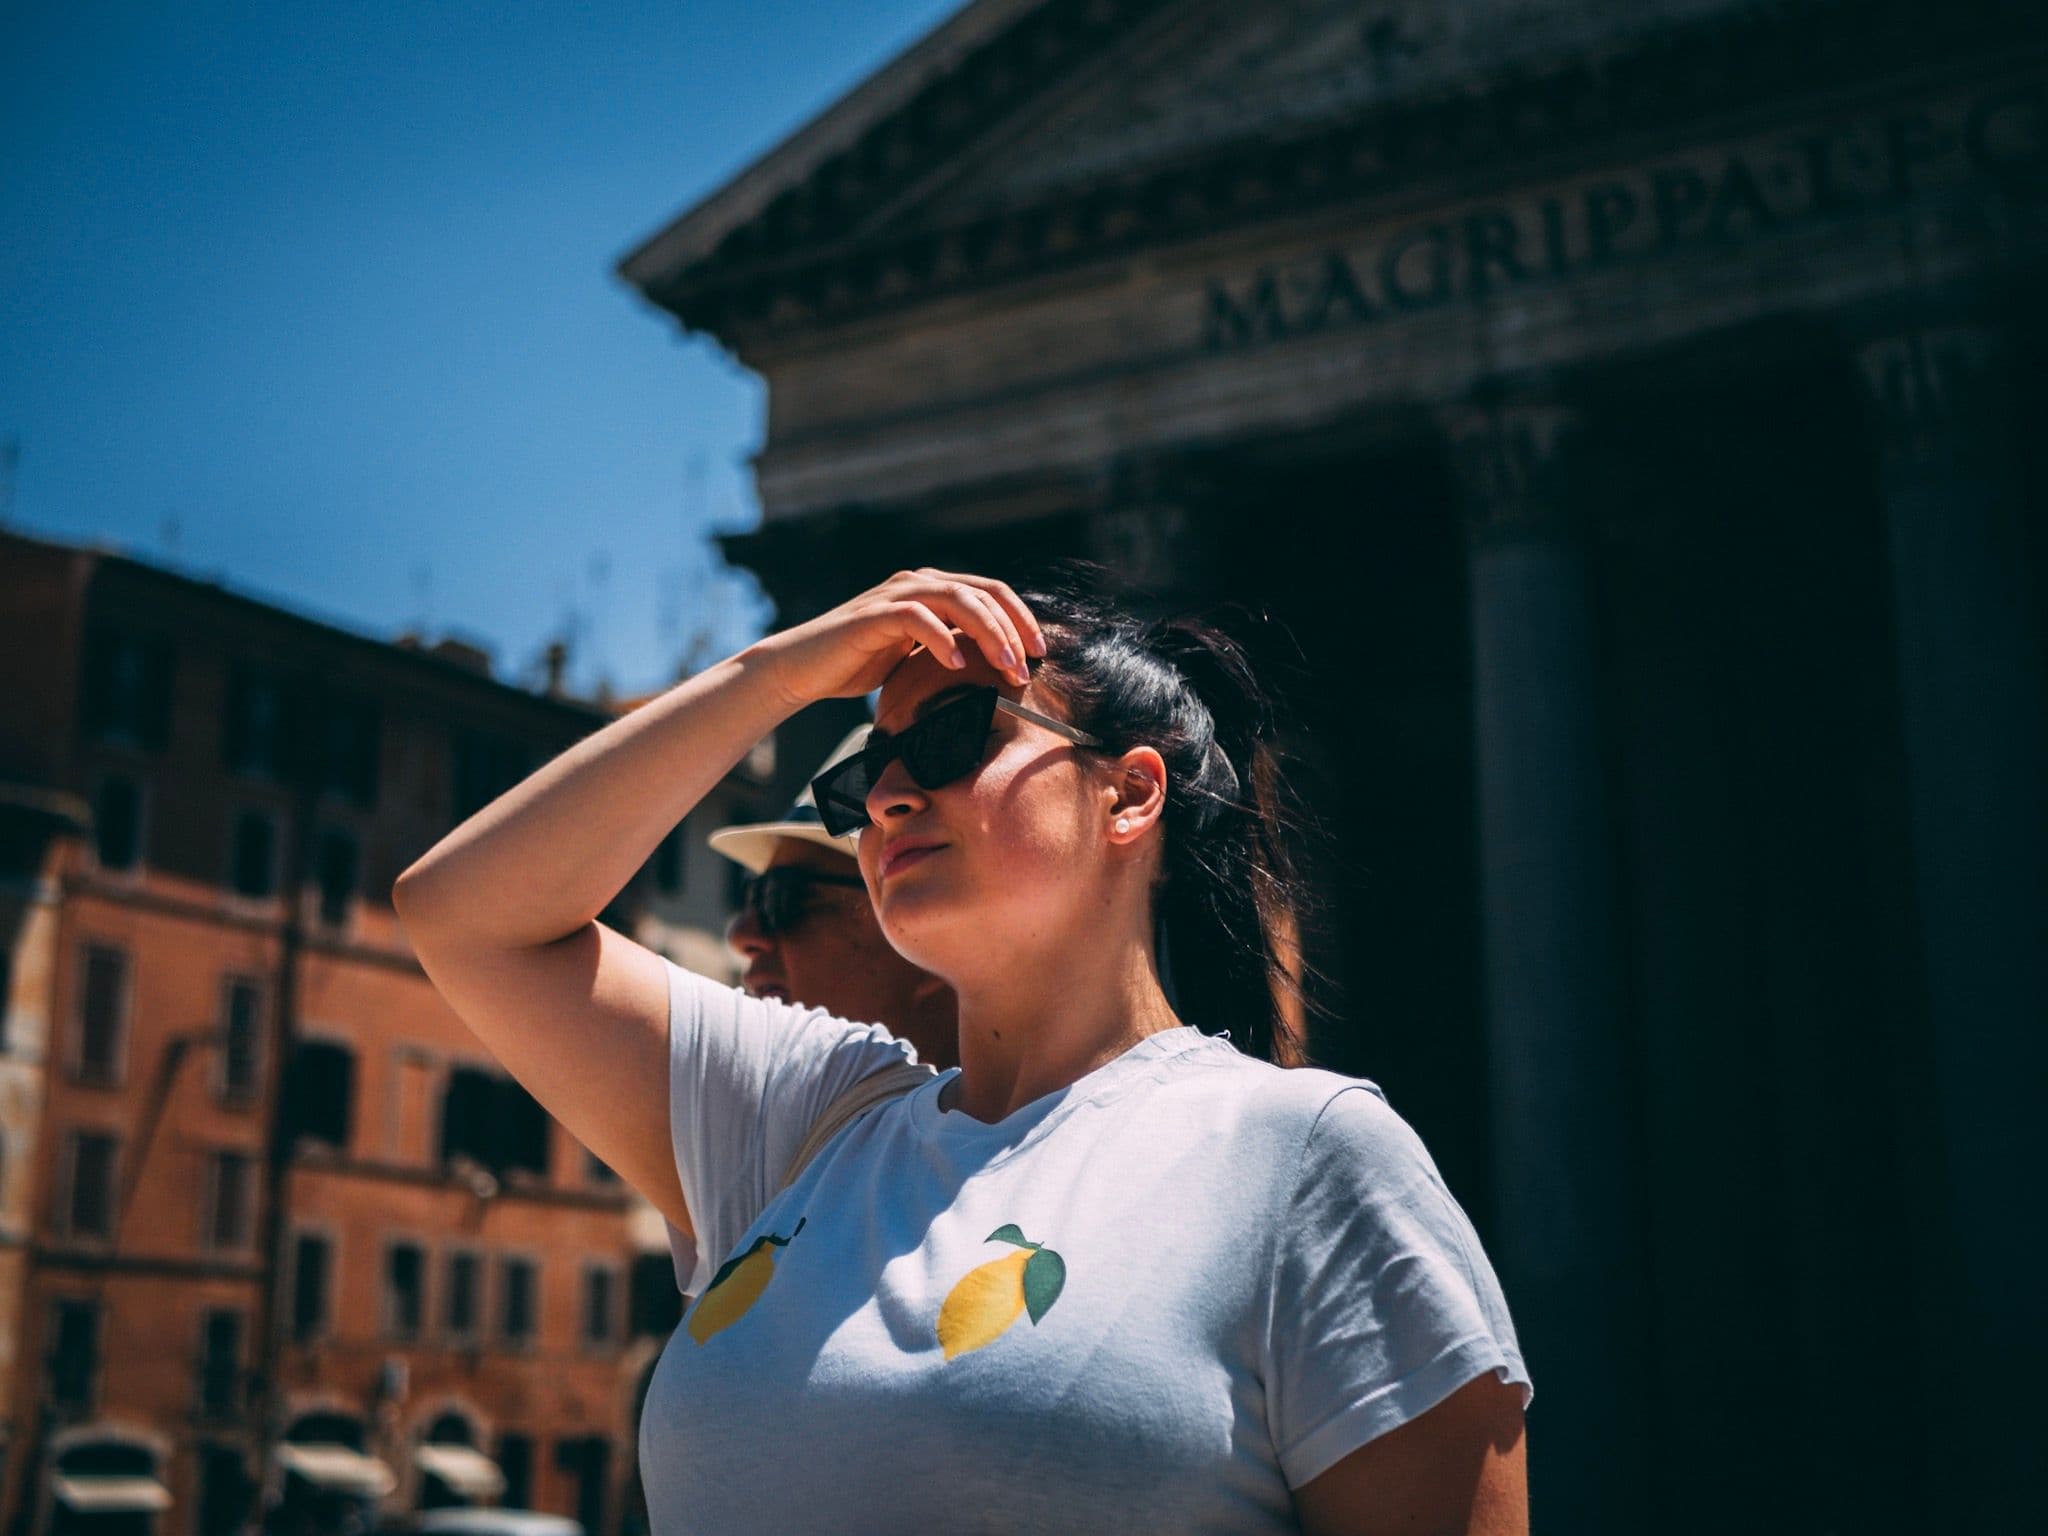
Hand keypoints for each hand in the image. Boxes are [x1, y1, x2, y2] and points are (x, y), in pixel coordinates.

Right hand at [754, 568, 1047, 705]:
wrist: (802, 670)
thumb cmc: (859, 665)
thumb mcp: (916, 657)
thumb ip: (949, 648)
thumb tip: (995, 669)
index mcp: (933, 590)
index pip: (991, 592)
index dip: (1021, 618)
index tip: (1041, 653)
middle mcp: (918, 583)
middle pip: (983, 591)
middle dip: (1013, 626)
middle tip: (1029, 663)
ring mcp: (895, 595)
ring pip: (957, 598)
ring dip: (988, 631)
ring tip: (1005, 665)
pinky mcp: (872, 615)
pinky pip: (916, 617)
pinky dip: (941, 638)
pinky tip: (955, 665)